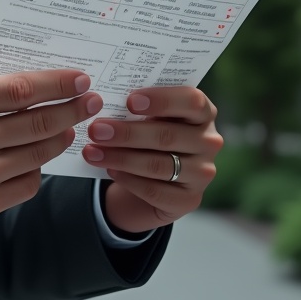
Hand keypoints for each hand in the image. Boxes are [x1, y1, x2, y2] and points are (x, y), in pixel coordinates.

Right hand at [0, 70, 101, 239]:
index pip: (18, 89)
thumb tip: (27, 90)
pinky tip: (35, 161)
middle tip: (89, 102)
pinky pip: (27, 184)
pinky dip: (36, 170)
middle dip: (70, 110)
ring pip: (37, 154)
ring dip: (60, 139)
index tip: (78, 79)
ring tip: (68, 130)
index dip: (55, 84)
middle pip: (35, 122)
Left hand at [81, 86, 222, 233]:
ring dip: (121, 158)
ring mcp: (203, 173)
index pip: (192, 101)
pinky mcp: (189, 200)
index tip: (130, 101)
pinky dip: (128, 180)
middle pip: (168, 136)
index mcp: (203, 111)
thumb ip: (138, 106)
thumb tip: (100, 100)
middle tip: (95, 130)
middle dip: (127, 133)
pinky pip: (155, 191)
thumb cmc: (149, 130)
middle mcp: (209, 141)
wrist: (153, 174)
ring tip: (91, 151)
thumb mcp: (149, 114)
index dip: (162, 100)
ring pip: (159, 165)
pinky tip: (109, 169)